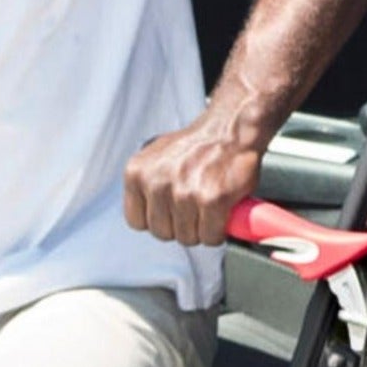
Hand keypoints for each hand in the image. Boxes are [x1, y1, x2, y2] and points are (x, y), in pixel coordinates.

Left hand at [123, 116, 262, 246]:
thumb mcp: (154, 158)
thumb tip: (143, 210)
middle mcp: (157, 183)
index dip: (156, 220)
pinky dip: (218, 231)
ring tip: (207, 210)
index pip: (136, 221)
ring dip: (201, 229)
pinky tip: (220, 214)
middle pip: (161, 233)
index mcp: (137, 173)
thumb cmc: (196, 145)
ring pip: (187, 237)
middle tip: (193, 211)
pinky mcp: (211, 200)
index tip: (168, 214)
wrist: (230, 128)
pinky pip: (210, 236)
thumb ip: (144, 184)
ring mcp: (184, 193)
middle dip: (180, 227)